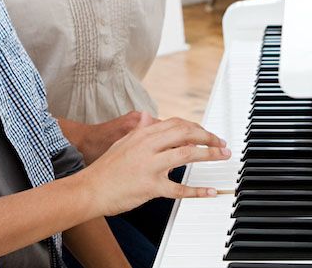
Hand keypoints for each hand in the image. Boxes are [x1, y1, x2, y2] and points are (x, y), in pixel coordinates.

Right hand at [79, 117, 230, 215]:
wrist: (89, 189)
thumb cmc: (105, 169)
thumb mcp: (122, 142)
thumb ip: (140, 132)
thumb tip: (151, 120)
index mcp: (142, 134)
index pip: (177, 124)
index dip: (196, 127)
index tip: (207, 134)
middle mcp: (148, 146)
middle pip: (186, 133)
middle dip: (208, 137)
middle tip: (221, 143)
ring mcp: (150, 165)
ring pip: (187, 154)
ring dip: (209, 154)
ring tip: (222, 156)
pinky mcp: (150, 186)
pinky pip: (179, 188)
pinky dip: (198, 190)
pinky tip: (210, 191)